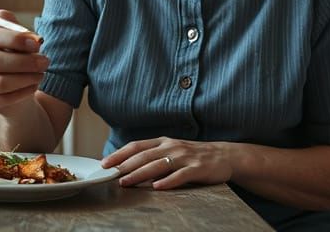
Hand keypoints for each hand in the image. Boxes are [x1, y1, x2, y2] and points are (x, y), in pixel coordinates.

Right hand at [0, 9, 48, 112]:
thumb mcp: (17, 41)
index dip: (15, 39)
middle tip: (45, 61)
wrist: (13, 87)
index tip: (38, 43)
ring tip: (41, 74)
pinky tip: (34, 85)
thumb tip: (3, 13)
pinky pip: (6, 98)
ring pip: (1, 82)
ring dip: (26, 78)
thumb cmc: (15, 57)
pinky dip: (24, 91)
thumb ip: (13, 28)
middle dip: (24, 61)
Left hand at [101, 137, 237, 189]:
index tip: (104, 163)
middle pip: (144, 156)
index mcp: (163, 142)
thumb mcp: (171, 150)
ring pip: (158, 165)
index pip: (136, 146)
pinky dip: (168, 181)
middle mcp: (172, 147)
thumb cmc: (192, 155)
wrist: (224, 155)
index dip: (119, 154)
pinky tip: (158, 187)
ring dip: (140, 174)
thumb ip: (152, 156)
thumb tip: (126, 166)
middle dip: (125, 165)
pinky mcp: (197, 168)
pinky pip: (181, 175)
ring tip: (127, 182)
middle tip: (111, 175)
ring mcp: (185, 157)